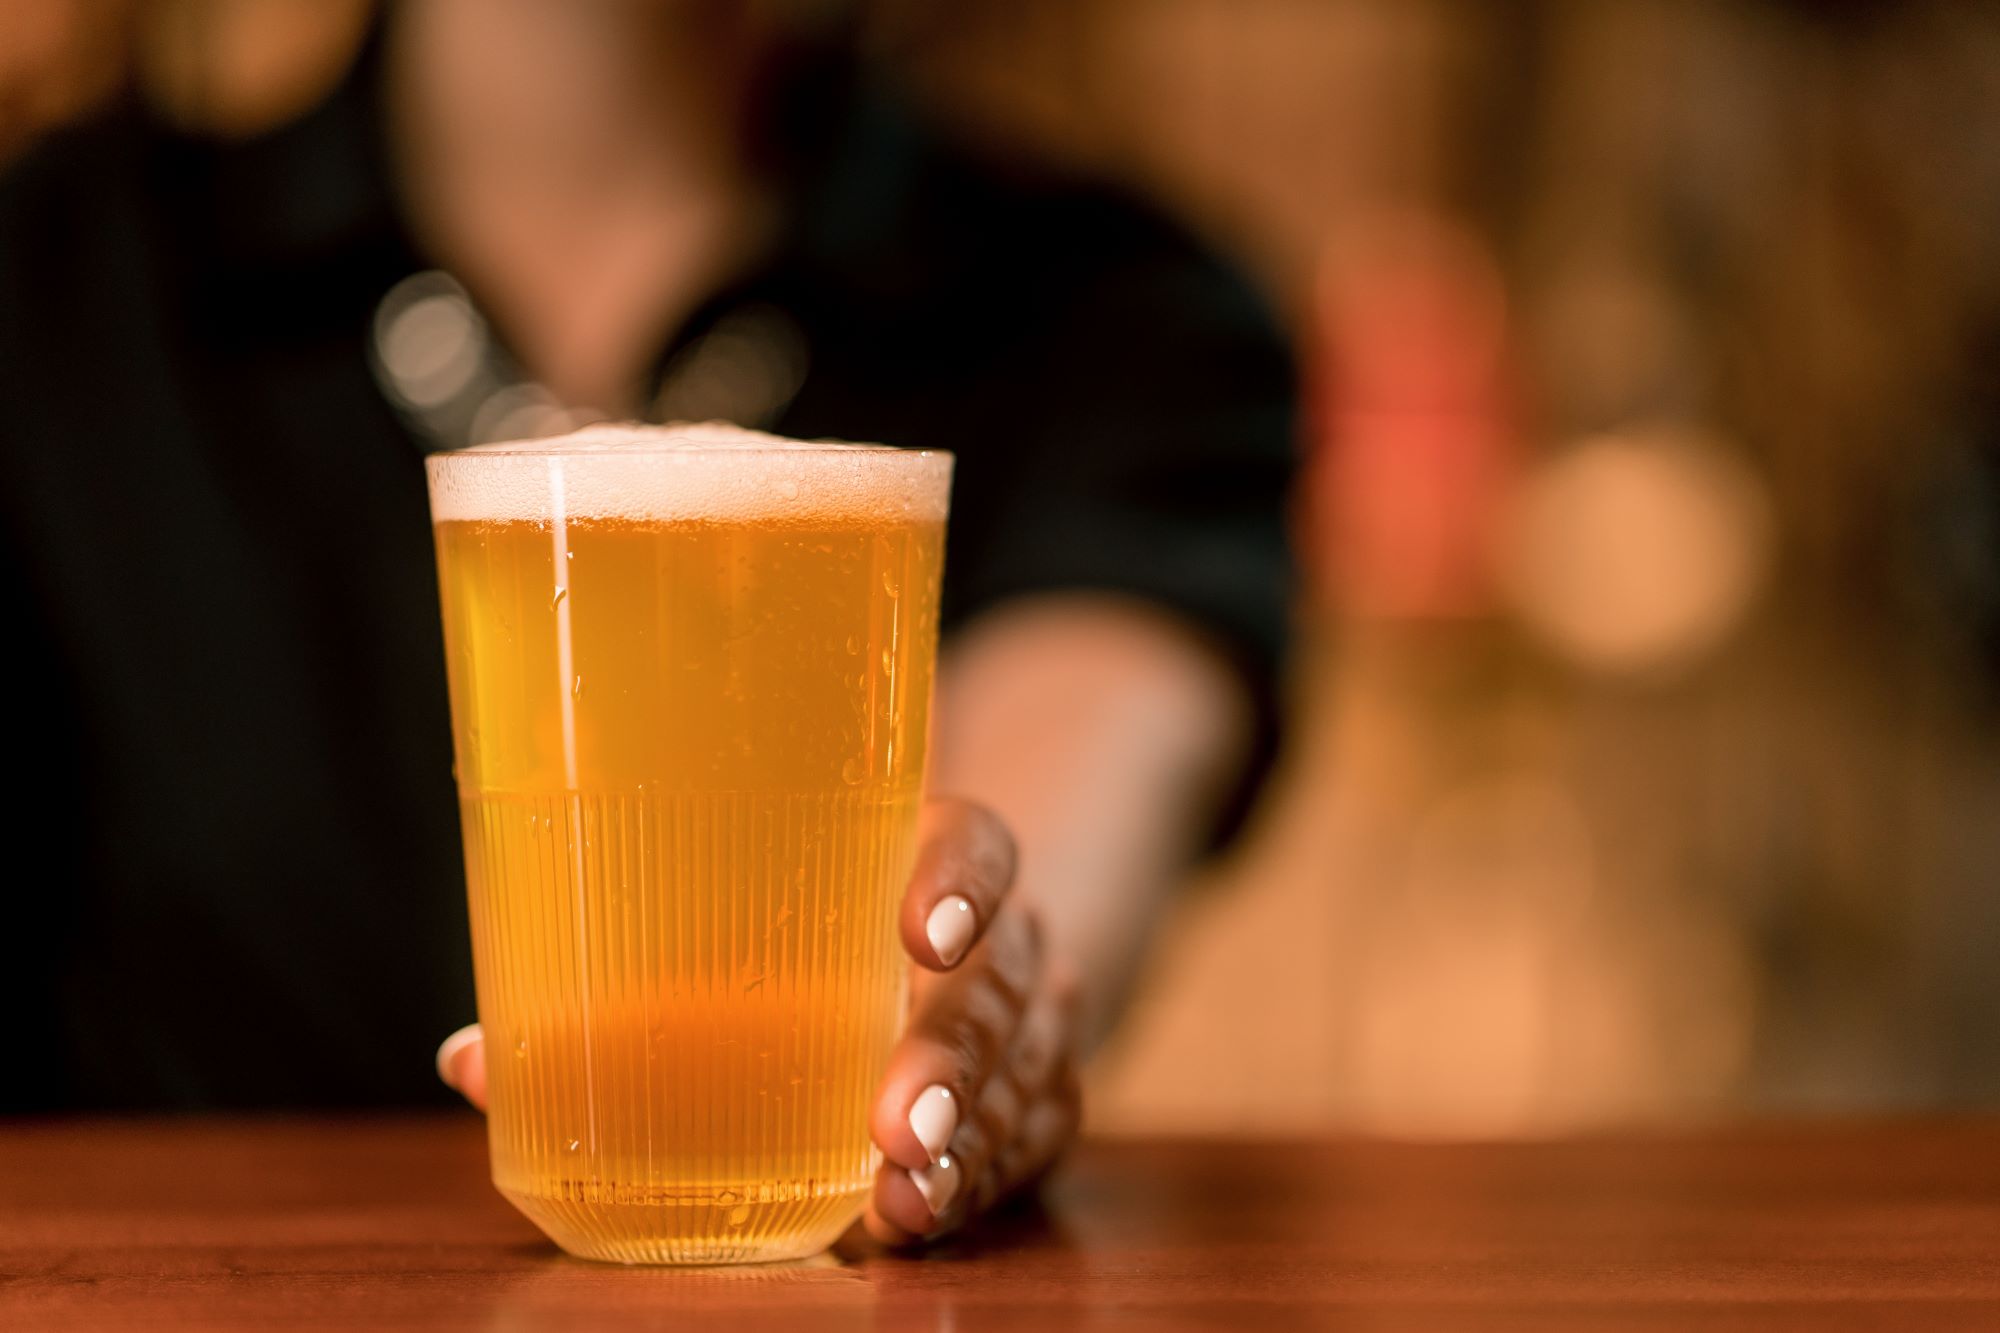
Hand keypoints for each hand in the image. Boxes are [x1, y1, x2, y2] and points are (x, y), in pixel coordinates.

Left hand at [436, 796, 1082, 1246]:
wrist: (956, 933)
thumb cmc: (817, 921)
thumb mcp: (751, 913)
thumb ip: (628, 978)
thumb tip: (475, 1056)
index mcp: (932, 855)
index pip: (973, 841)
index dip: (959, 879)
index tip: (923, 931)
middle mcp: (1001, 935)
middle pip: (1001, 982)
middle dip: (952, 1056)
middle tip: (895, 1123)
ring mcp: (1031, 1021)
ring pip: (1025, 1076)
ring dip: (968, 1143)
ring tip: (901, 1202)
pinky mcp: (1038, 1100)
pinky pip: (1030, 1144)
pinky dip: (978, 1185)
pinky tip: (913, 1221)